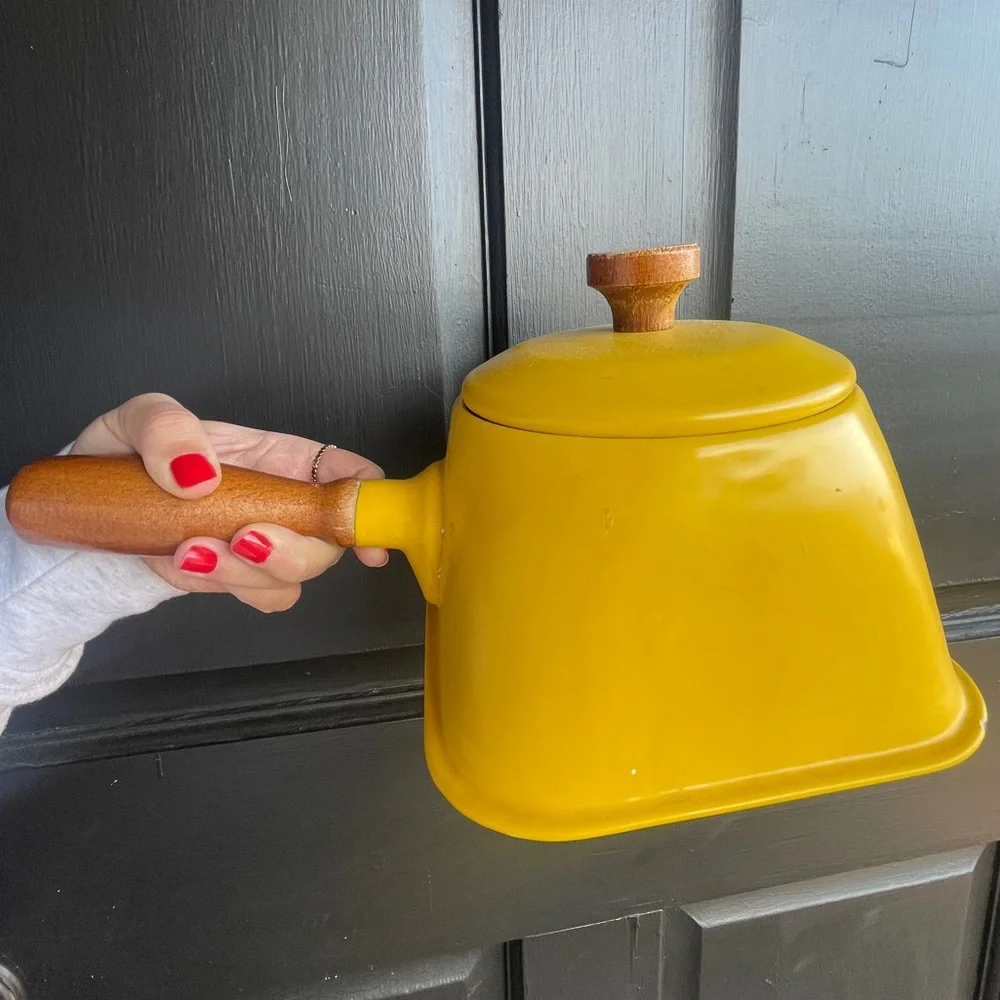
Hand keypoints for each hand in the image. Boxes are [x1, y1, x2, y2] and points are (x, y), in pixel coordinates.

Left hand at [70, 393, 387, 611]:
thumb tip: (199, 473)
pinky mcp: (235, 576)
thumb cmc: (127, 455)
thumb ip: (166, 430)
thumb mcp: (138, 419)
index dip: (369, 501)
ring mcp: (261, 542)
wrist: (92, 507)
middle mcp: (282, 502)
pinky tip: (189, 563)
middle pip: (329, 540)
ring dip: (250, 572)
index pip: (347, 473)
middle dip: (294, 550)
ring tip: (193, 549)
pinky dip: (227, 586)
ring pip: (294, 576)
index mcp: (281, 457)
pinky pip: (257, 596)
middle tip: (245, 537)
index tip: (364, 527)